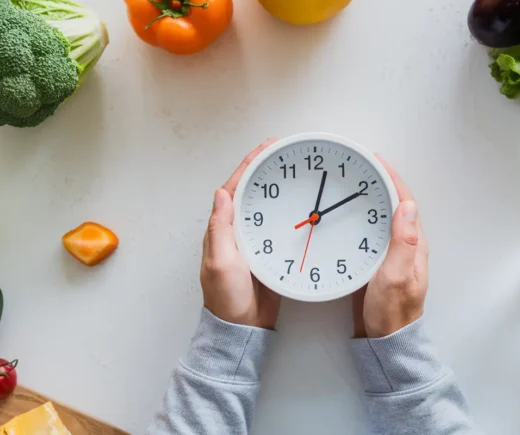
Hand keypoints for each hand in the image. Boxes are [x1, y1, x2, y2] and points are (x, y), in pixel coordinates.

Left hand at [201, 139, 281, 328]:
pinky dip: (288, 209)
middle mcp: (236, 231)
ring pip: (265, 205)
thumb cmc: (227, 298)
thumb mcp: (220, 261)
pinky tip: (300, 205)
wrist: (244, 327)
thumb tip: (221, 194)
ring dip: (277, 186)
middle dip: (265, 169)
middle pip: (252, 191)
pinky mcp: (268, 251)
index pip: (235, 187)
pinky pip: (278, 224)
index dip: (249, 165)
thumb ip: (221, 228)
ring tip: (294, 169)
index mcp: (223, 229)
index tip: (266, 148)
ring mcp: (253, 240)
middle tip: (284, 152)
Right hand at [352, 156, 428, 337]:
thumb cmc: (392, 312)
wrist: (383, 339)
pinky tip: (344, 215)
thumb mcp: (396, 276)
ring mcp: (389, 252)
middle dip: (378, 181)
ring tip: (349, 181)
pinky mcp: (375, 261)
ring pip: (380, 216)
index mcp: (413, 244)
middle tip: (358, 165)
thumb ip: (403, 242)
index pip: (404, 202)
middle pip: (392, 204)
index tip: (375, 161)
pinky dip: (358, 216)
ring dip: (368, 196)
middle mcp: (404, 245)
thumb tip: (407, 206)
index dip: (391, 178)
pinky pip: (368, 231)